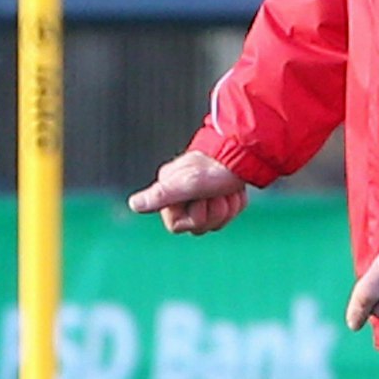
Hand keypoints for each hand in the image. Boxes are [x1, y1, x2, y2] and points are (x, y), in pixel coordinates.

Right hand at [127, 150, 247, 234]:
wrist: (245, 152)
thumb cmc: (213, 167)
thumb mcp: (187, 183)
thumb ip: (160, 196)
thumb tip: (133, 204)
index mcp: (170, 190)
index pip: (177, 226)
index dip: (195, 218)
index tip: (201, 200)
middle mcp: (184, 194)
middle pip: (199, 227)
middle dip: (214, 212)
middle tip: (217, 194)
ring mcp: (205, 195)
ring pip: (216, 222)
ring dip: (227, 207)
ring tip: (227, 190)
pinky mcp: (222, 194)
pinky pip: (229, 212)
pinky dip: (236, 203)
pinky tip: (235, 190)